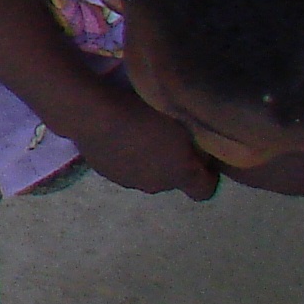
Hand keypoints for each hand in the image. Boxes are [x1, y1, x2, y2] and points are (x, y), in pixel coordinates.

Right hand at [69, 94, 219, 199]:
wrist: (95, 115)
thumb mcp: (184, 119)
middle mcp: (156, 186)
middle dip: (173, 164)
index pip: (204, 190)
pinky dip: (124, 156)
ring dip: (146, 161)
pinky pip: (122, 167)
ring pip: (145, 175)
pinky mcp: (104, 172)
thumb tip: (199, 148)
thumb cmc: (146, 112)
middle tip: (168, 138)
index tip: (203, 158)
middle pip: (171, 181)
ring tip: (138, 135)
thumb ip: (196, 140)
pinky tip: (118, 136)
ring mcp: (127, 181)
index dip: (208, 176)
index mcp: (180, 174)